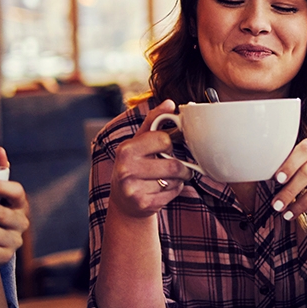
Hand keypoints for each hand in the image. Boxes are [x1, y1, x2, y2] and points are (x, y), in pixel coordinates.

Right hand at [108, 99, 193, 218]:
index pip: (163, 140)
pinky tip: (163, 189)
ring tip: (169, 178)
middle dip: (181, 167)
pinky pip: (173, 193)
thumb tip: (169, 103)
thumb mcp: (140, 141)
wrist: (125, 201)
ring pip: (175, 180)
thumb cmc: (135, 165)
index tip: (166, 148)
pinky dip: (175, 191)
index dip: (169, 144)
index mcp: (126, 149)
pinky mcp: (143, 204)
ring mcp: (133, 189)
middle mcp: (126, 169)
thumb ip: (154, 121)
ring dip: (179, 179)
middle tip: (179, 167)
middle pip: (173, 165)